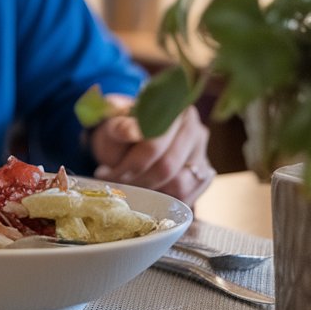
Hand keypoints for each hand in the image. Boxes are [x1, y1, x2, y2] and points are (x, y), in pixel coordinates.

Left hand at [89, 96, 214, 204]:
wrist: (127, 145)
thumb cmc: (119, 134)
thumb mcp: (111, 128)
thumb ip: (118, 127)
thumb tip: (130, 131)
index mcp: (173, 108)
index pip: (155, 144)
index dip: (130, 164)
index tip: (108, 173)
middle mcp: (194, 129)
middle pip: (168, 167)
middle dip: (137, 180)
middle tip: (116, 184)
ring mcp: (202, 153)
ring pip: (179, 185)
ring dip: (149, 192)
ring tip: (129, 187)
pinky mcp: (202, 176)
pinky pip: (187, 197)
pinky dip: (164, 201)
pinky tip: (146, 192)